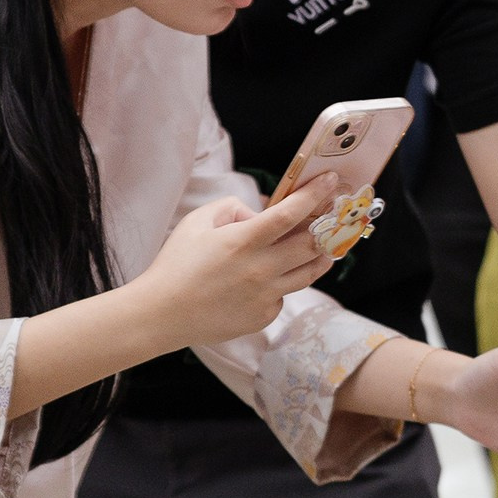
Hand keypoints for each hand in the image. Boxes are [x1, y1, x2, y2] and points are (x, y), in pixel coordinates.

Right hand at [133, 174, 337, 347]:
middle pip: (312, 244)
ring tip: (325, 247)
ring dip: (321, 256)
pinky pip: (284, 295)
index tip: (331, 180)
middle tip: (335, 217)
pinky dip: (283, 283)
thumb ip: (231, 208)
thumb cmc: (176, 264)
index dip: (314, 194)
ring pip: (309, 273)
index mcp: (244, 241)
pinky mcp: (264, 316)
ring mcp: (265, 295)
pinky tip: (273, 278)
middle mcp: (261, 269)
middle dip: (329, 227)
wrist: (162, 314)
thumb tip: (258, 213)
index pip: (290, 213)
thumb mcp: (197, 222)